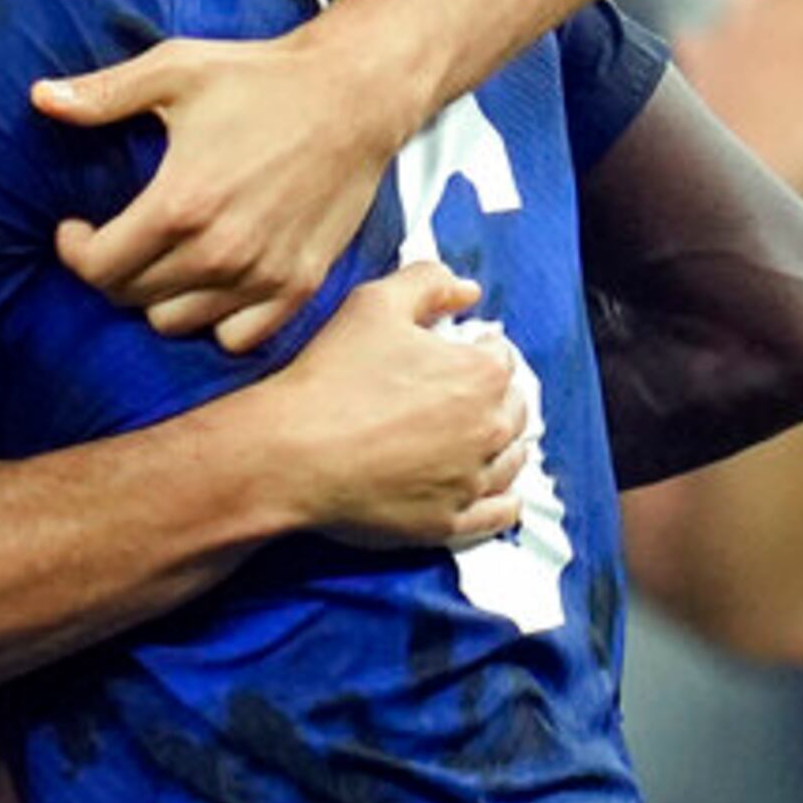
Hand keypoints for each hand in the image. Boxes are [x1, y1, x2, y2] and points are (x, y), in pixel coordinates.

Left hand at [37, 22, 407, 352]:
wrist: (355, 93)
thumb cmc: (262, 78)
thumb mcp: (174, 70)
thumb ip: (102, 94)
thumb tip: (40, 98)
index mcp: (180, 204)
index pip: (97, 267)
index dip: (73, 251)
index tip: (75, 230)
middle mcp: (220, 251)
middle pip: (131, 297)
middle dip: (110, 270)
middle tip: (116, 239)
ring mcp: (263, 274)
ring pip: (176, 323)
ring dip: (157, 297)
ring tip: (161, 258)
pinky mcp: (299, 285)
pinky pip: (238, 338)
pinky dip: (215, 320)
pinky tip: (209, 283)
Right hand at [257, 263, 532, 547]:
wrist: (289, 453)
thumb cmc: (330, 378)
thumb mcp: (373, 303)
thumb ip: (427, 281)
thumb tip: (466, 290)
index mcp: (481, 373)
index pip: (498, 353)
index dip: (470, 348)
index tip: (442, 356)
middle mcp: (490, 429)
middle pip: (512, 407)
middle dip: (488, 397)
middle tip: (448, 397)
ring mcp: (472, 480)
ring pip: (511, 459)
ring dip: (498, 445)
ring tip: (464, 439)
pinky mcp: (450, 521)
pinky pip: (498, 513)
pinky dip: (500, 499)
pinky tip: (488, 489)